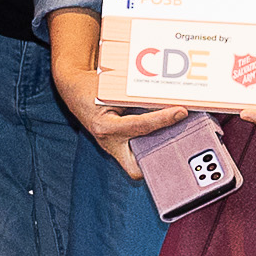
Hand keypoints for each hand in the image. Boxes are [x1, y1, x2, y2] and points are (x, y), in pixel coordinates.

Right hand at [45, 49, 193, 177]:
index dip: (163, 119)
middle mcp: (109, 142)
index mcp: (105, 127)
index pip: (140, 126)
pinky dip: (149, 147)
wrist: (74, 91)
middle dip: (156, 165)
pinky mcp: (116, 146)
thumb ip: (136, 97)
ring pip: (137, 164)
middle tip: (180, 151)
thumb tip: (168, 100)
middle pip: (135, 168)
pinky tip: (165, 136)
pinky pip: (136, 154)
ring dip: (155, 156)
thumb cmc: (92, 88)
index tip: (181, 112)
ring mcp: (112, 147)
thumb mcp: (113, 89)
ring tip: (178, 144)